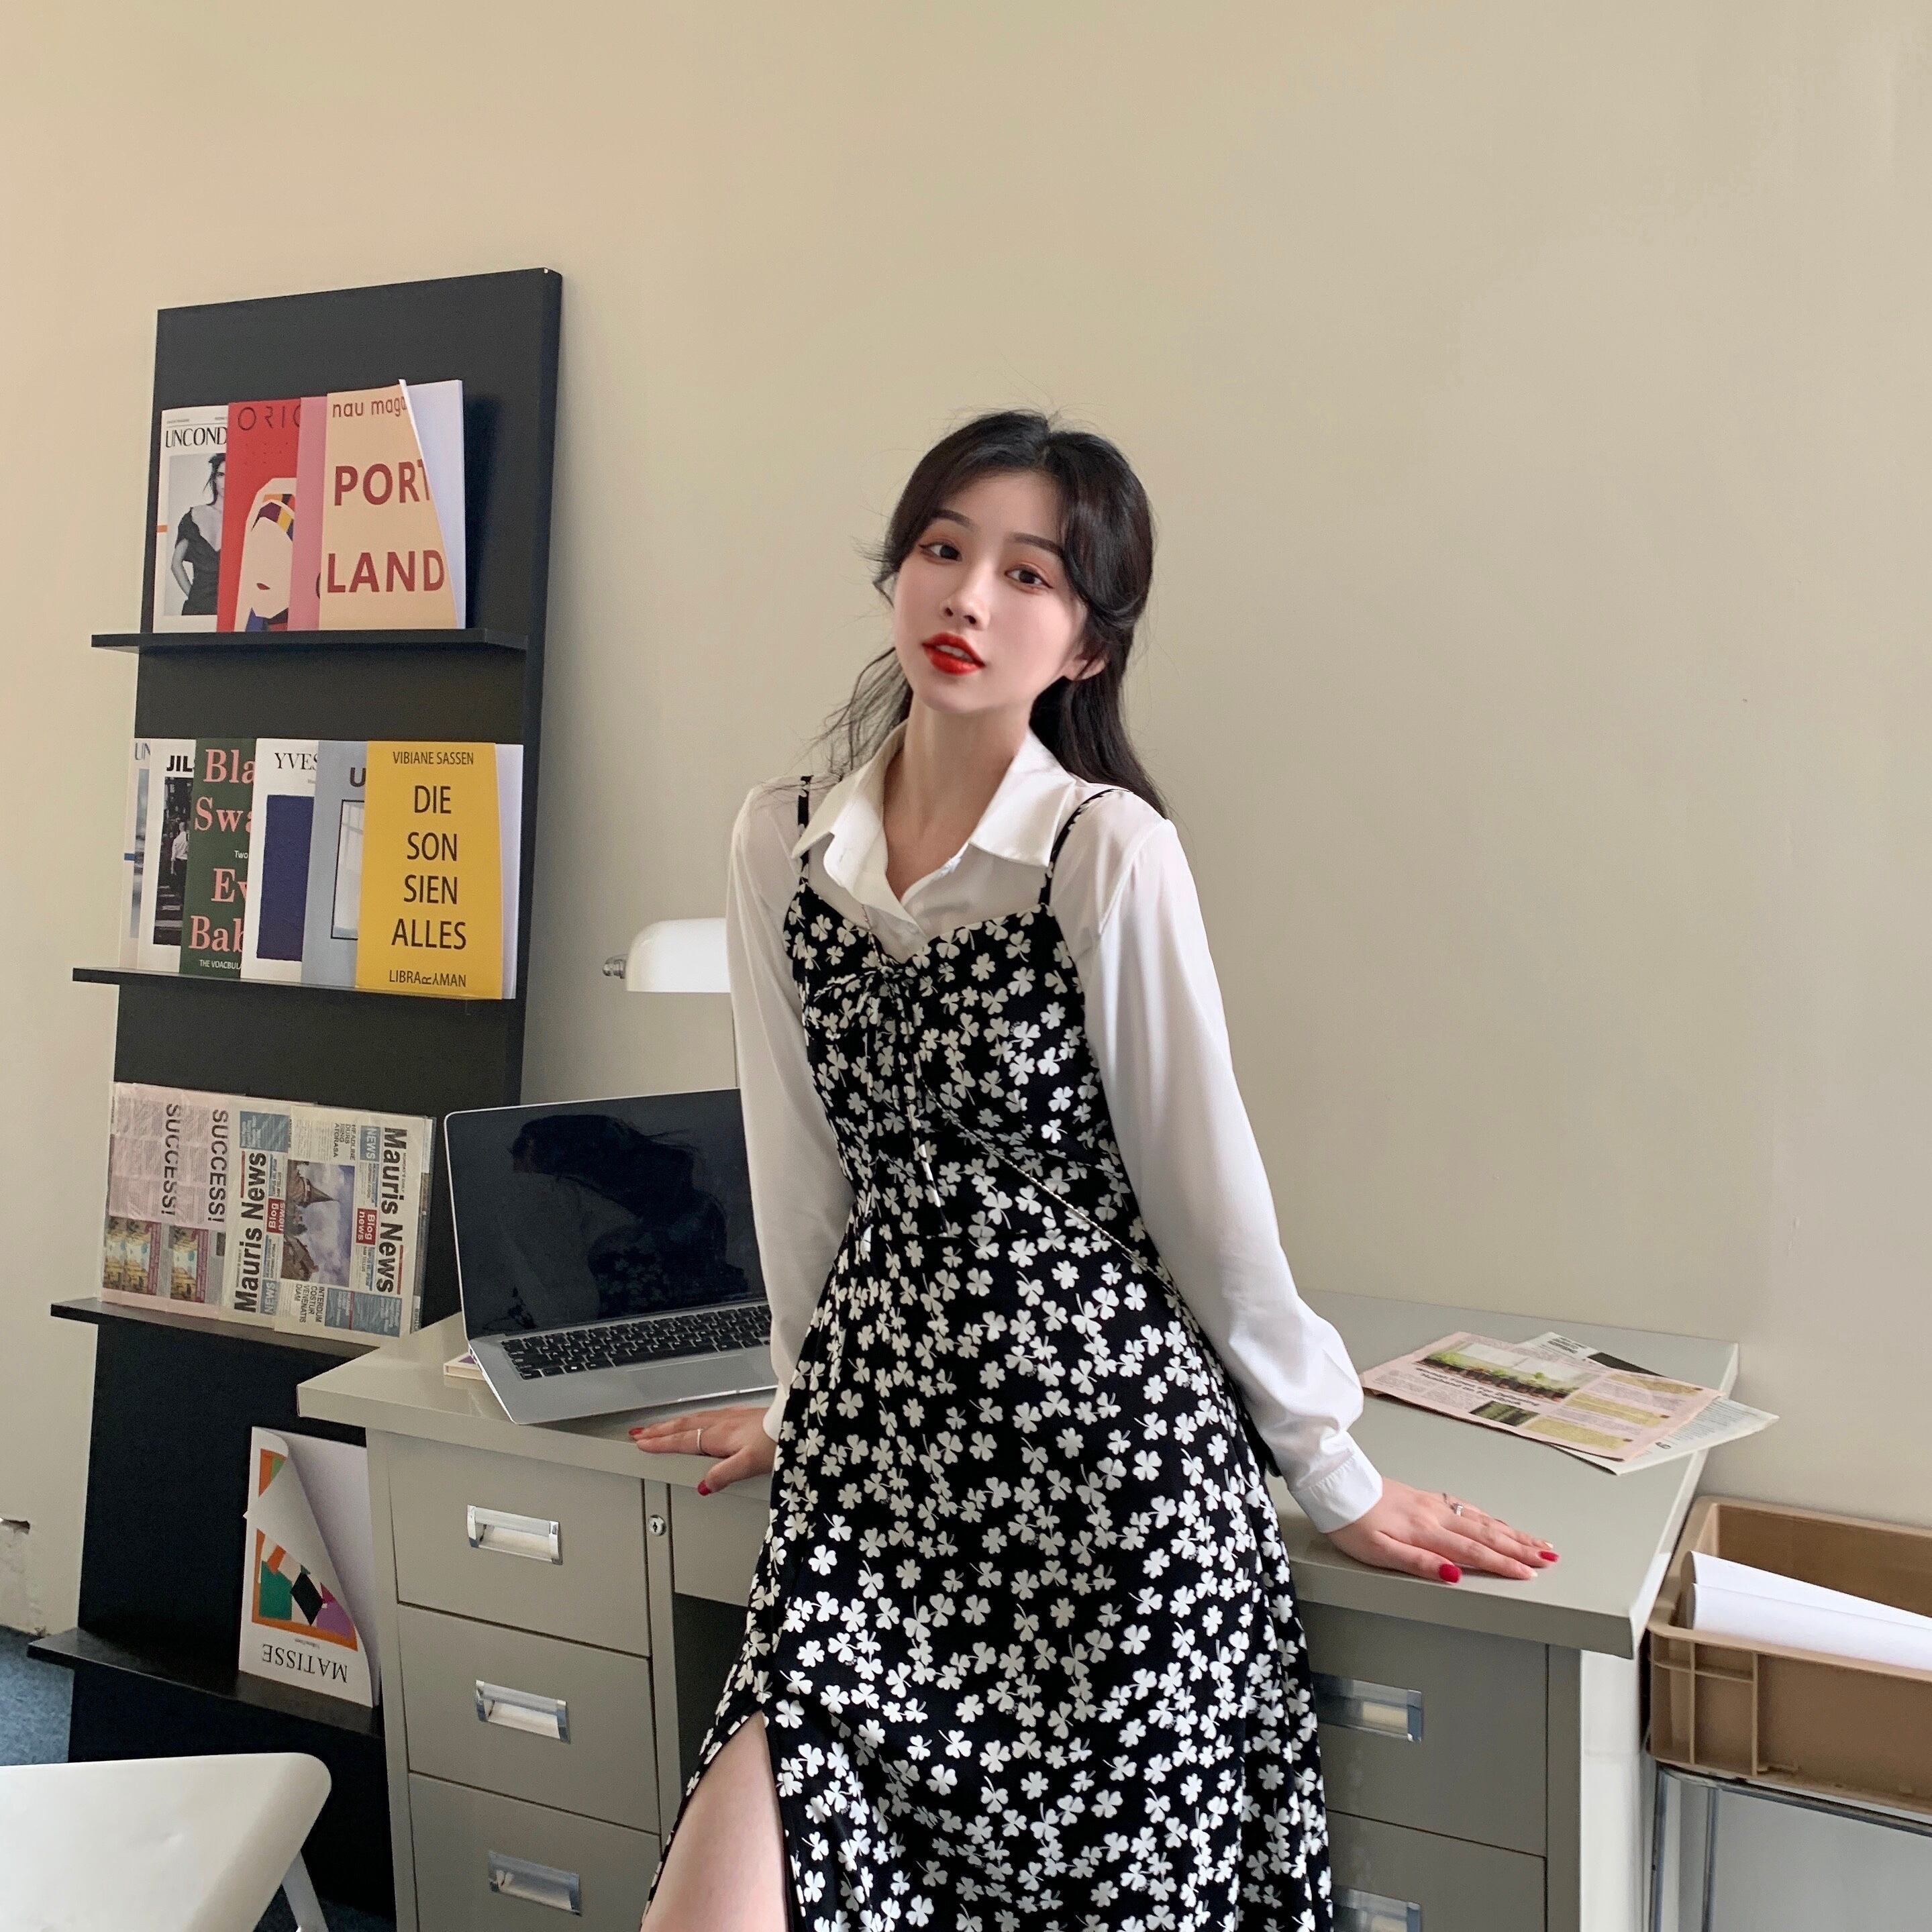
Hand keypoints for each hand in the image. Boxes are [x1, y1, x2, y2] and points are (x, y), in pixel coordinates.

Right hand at [629, 1404, 774, 1494]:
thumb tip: (702, 1486)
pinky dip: (691, 1418)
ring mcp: (731, 1417)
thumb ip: (723, 1475)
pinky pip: (706, 1415)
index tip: (642, 1443)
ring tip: (657, 1427)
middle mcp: (722, 1423)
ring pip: (693, 1418)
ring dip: (672, 1423)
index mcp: (719, 1436)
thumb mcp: (749, 1464)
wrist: (796, 1420)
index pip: (682, 1441)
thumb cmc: (777, 1441)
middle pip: (683, 1426)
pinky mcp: (741, 1415)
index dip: (661, 1443)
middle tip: (639, 1433)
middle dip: (658, 1430)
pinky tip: (695, 1419)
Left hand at [1323, 1477, 1559, 1582]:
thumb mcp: (1377, 1551)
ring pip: (1480, 1519)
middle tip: (1551, 1558)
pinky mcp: (1423, 1497)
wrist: (1335, 1484)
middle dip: (1520, 1548)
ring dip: (1511, 1532)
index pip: (1473, 1551)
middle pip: (1486, 1534)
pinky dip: (1487, 1516)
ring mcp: (1431, 1504)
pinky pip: (1466, 1507)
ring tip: (1537, 1541)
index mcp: (1425, 1532)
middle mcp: (1435, 1515)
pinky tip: (1496, 1521)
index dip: (1504, 1564)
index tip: (1532, 1574)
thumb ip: (1419, 1562)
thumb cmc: (1351, 1523)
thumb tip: (1454, 1574)